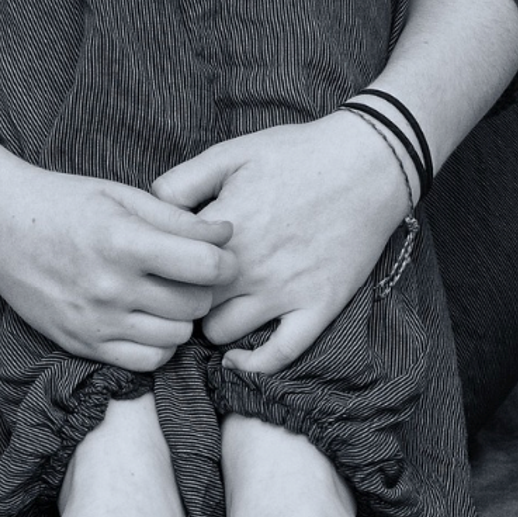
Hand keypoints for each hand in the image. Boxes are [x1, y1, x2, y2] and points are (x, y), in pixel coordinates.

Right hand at [0, 160, 238, 372]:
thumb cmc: (62, 203)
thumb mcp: (121, 196)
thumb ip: (177, 219)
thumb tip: (226, 236)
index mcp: (123, 242)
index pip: (205, 266)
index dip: (225, 261)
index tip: (220, 256)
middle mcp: (110, 287)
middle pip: (195, 305)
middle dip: (204, 289)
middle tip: (191, 274)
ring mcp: (95, 321)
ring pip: (176, 337)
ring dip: (182, 319)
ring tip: (167, 296)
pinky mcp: (81, 343)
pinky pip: (145, 362)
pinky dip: (159, 345)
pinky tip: (149, 321)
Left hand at [151, 111, 412, 373]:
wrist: (371, 162)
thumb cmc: (298, 153)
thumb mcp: (231, 153)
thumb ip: (182, 182)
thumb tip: (146, 208)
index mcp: (224, 229)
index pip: (167, 268)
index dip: (157, 270)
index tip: (158, 267)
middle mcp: (250, 266)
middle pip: (188, 304)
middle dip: (178, 300)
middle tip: (180, 292)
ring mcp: (285, 291)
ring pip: (222, 333)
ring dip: (211, 325)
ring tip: (212, 311)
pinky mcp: (318, 307)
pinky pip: (279, 354)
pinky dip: (253, 364)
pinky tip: (237, 359)